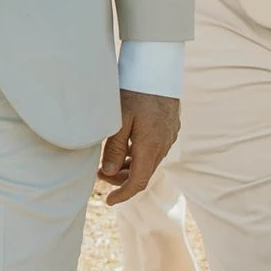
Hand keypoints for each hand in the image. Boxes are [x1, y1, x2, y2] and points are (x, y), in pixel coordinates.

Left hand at [97, 90, 178, 205]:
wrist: (159, 68)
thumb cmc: (136, 90)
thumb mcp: (120, 118)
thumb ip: (114, 147)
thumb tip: (108, 172)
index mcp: (150, 146)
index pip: (138, 181)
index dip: (122, 194)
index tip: (108, 201)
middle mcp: (163, 145)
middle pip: (143, 174)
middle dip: (122, 180)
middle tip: (100, 174)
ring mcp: (169, 137)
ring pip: (149, 163)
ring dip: (130, 168)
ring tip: (109, 162)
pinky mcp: (170, 129)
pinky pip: (154, 150)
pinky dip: (139, 156)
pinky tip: (126, 147)